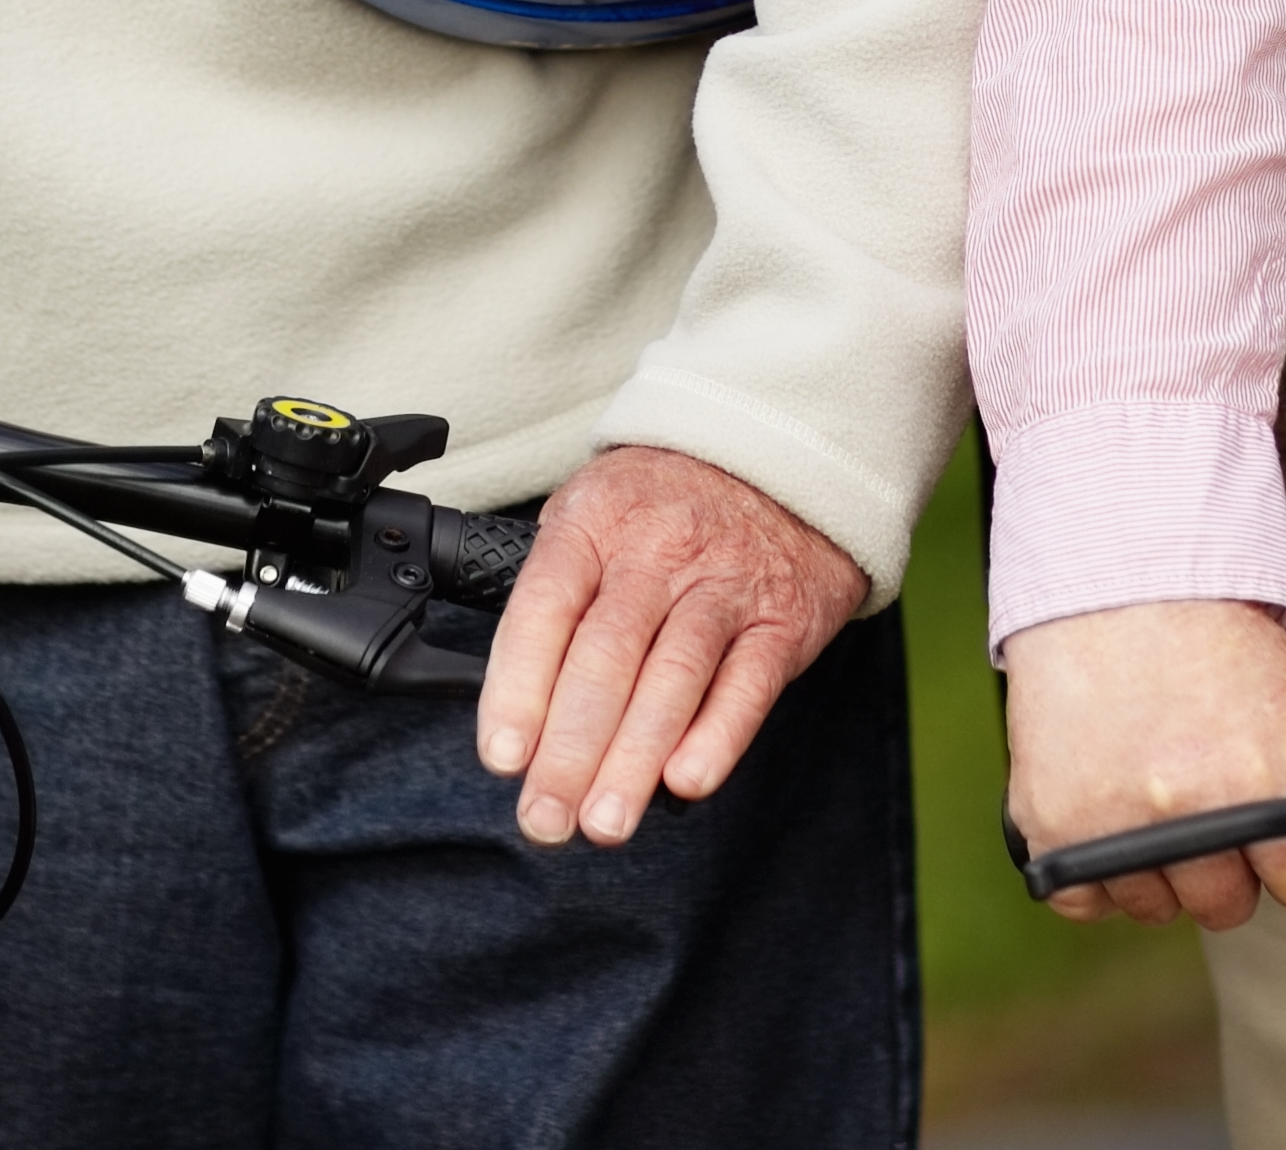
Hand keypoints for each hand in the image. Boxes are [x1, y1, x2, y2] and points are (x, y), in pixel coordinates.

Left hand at [475, 443, 870, 849]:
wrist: (779, 463)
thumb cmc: (664, 508)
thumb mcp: (593, 514)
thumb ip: (556, 599)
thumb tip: (517, 714)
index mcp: (595, 523)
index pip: (546, 607)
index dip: (519, 686)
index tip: (504, 755)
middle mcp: (658, 550)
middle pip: (606, 655)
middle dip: (570, 749)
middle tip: (546, 818)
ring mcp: (724, 583)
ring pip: (673, 675)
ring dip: (634, 757)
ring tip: (604, 821)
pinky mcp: (781, 620)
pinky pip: (749, 683)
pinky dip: (718, 736)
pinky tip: (686, 782)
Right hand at [1002, 598, 1285, 929]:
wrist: (1111, 582)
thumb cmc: (1208, 633)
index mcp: (1254, 780)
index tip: (1282, 842)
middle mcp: (1182, 811)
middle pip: (1226, 905)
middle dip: (1231, 868)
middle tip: (1213, 807)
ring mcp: (1109, 823)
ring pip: (1154, 907)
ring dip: (1162, 872)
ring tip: (1156, 800)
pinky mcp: (1049, 822)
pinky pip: (1082, 899)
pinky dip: (1095, 876)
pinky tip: (1111, 821)